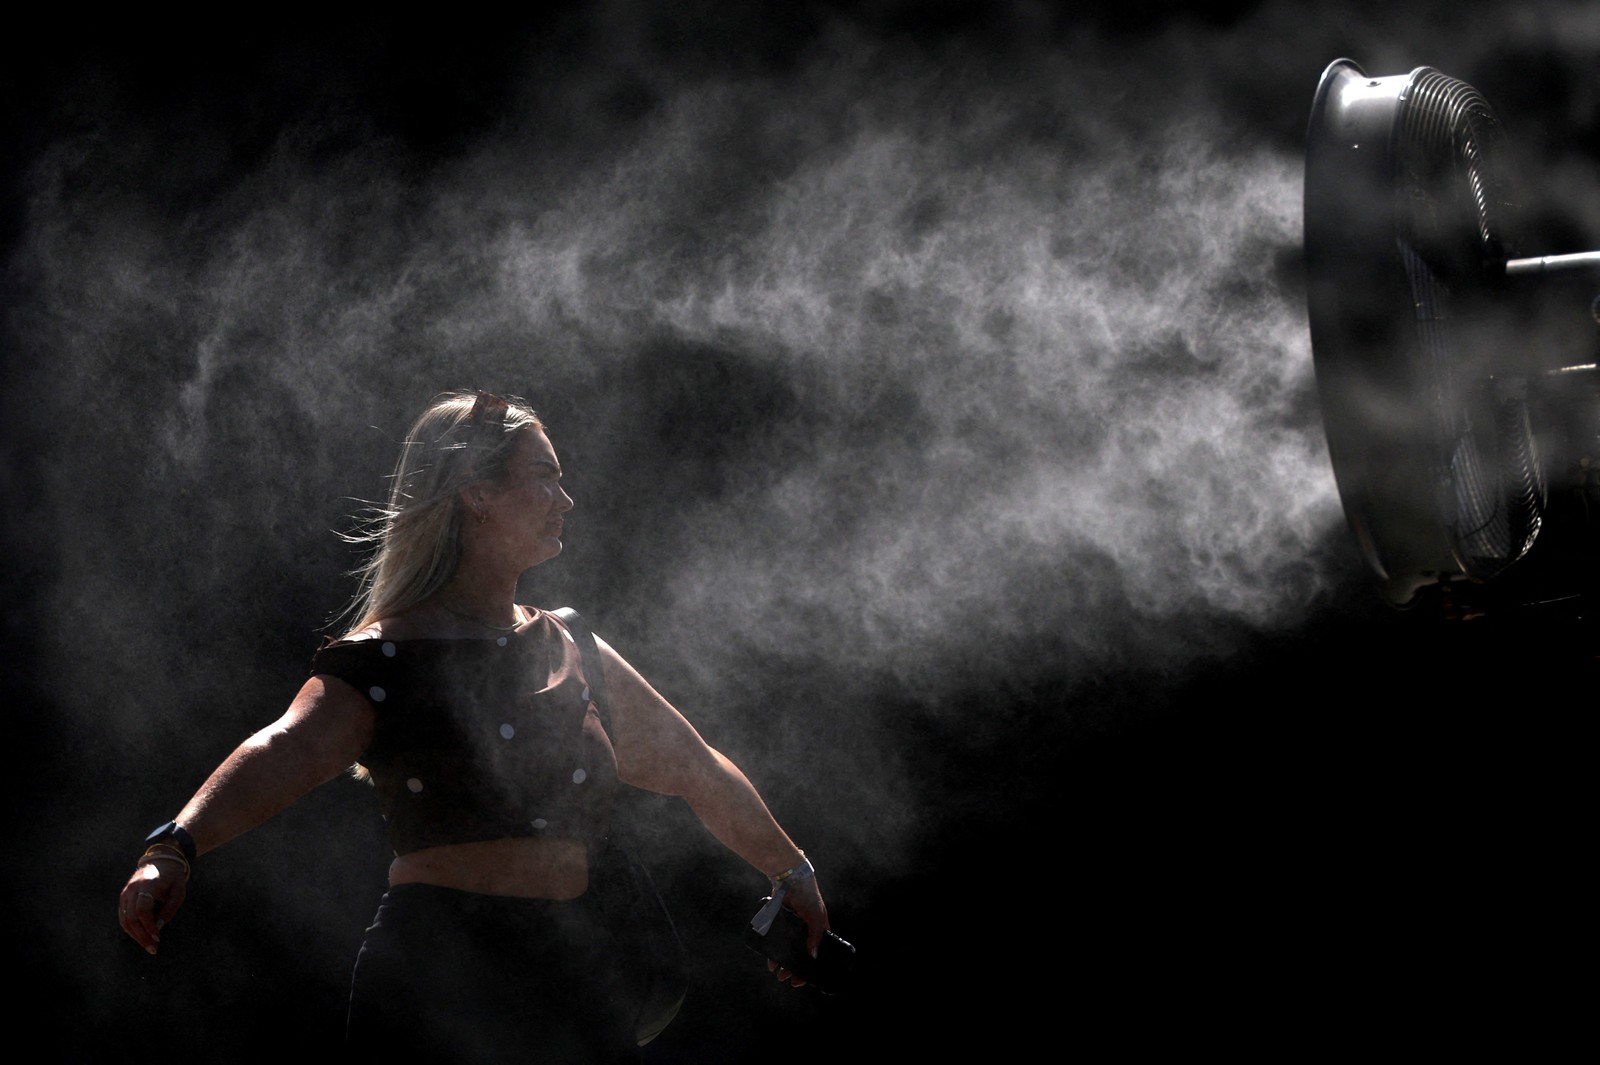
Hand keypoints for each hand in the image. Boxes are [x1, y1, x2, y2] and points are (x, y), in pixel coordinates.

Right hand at [118, 857, 187, 953]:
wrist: (161, 860)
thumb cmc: (173, 877)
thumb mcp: (179, 890)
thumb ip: (170, 909)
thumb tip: (158, 928)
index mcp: (148, 884)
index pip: (142, 909)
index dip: (148, 925)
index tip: (158, 936)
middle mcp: (133, 888)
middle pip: (131, 917)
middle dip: (141, 935)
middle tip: (153, 948)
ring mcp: (125, 892)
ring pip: (124, 919)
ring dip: (135, 935)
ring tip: (148, 946)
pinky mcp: (123, 897)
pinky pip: (123, 916)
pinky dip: (131, 929)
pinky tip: (141, 936)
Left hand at [767, 874, 828, 988]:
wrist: (790, 879)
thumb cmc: (808, 898)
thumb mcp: (816, 917)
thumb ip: (815, 936)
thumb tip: (812, 956)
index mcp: (818, 932)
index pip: (815, 955)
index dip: (810, 968)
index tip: (803, 981)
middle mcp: (804, 932)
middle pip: (799, 955)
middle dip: (793, 969)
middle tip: (785, 979)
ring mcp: (790, 929)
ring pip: (787, 951)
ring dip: (783, 964)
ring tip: (777, 974)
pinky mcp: (778, 924)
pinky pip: (776, 942)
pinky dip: (774, 952)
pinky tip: (770, 961)